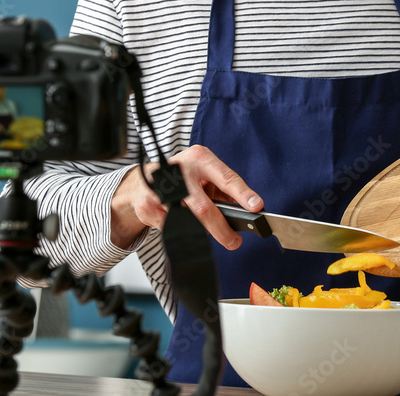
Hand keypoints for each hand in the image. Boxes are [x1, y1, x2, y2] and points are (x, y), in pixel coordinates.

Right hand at [111, 144, 262, 250]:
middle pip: (203, 208)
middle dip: (221, 229)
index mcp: (200, 158)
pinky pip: (172, 229)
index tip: (256, 206)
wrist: (143, 181)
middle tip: (234, 241)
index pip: (226, 178)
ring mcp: (160, 189)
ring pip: (187, 223)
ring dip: (202, 232)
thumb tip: (249, 207)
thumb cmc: (183, 177)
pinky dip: (182, 232)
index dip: (242, 194)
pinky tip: (182, 223)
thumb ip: (225, 188)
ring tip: (211, 231)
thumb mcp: (206, 173)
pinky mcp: (147, 206)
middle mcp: (180, 171)